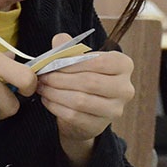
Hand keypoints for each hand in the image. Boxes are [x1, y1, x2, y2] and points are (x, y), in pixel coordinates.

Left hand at [37, 33, 134, 166]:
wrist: (87, 111)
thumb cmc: (84, 78)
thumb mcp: (78, 60)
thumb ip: (68, 47)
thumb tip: (59, 40)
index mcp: (123, 65)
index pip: (100, 61)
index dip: (73, 62)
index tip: (53, 62)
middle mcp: (125, 88)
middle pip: (90, 82)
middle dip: (61, 78)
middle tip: (43, 75)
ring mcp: (114, 110)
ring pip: (81, 101)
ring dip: (55, 93)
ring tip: (42, 87)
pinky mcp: (99, 126)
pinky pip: (74, 116)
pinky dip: (56, 106)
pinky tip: (46, 99)